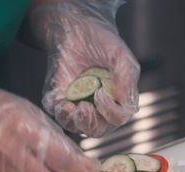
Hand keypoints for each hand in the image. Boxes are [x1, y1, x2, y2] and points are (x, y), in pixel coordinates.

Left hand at [29, 1, 139, 136]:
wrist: (76, 27)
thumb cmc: (102, 41)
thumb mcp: (120, 55)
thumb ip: (126, 78)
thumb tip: (127, 103)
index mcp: (117, 99)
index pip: (118, 118)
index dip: (110, 112)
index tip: (100, 94)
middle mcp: (98, 107)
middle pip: (96, 129)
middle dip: (89, 123)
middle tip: (83, 108)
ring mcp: (78, 104)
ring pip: (75, 127)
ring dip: (71, 121)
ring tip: (68, 106)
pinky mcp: (60, 99)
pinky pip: (57, 114)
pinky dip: (57, 111)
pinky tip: (59, 100)